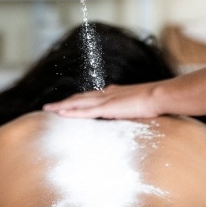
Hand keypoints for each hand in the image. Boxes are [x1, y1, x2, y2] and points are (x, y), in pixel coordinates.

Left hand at [43, 82, 160, 119]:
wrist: (157, 96)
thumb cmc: (152, 101)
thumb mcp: (137, 105)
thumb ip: (129, 109)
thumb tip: (129, 114)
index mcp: (112, 92)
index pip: (89, 96)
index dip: (76, 100)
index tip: (66, 103)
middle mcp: (105, 93)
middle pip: (79, 98)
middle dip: (63, 102)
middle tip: (49, 106)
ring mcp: (104, 100)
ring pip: (77, 103)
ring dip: (61, 106)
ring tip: (48, 109)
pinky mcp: (106, 108)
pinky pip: (84, 111)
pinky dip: (71, 112)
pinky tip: (61, 113)